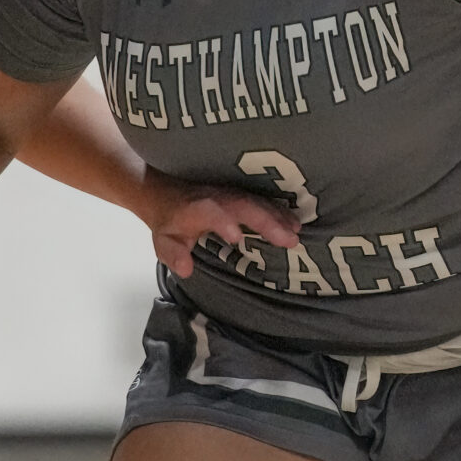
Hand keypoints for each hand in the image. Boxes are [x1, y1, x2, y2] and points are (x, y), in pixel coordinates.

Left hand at [141, 172, 301, 277]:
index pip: (210, 212)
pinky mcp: (241, 194)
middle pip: (243, 206)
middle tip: (289, 240)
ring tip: (296, 232)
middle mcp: (217, 197)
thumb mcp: (164, 241)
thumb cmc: (170, 222)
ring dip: (278, 216)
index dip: (222, 221)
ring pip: (257, 201)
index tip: (236, 238)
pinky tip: (295, 223)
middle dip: (266, 221)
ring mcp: (231, 193)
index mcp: (196, 208)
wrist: (168, 192)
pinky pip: (262, 200)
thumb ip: (173, 254)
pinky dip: (280, 211)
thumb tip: (186, 268)